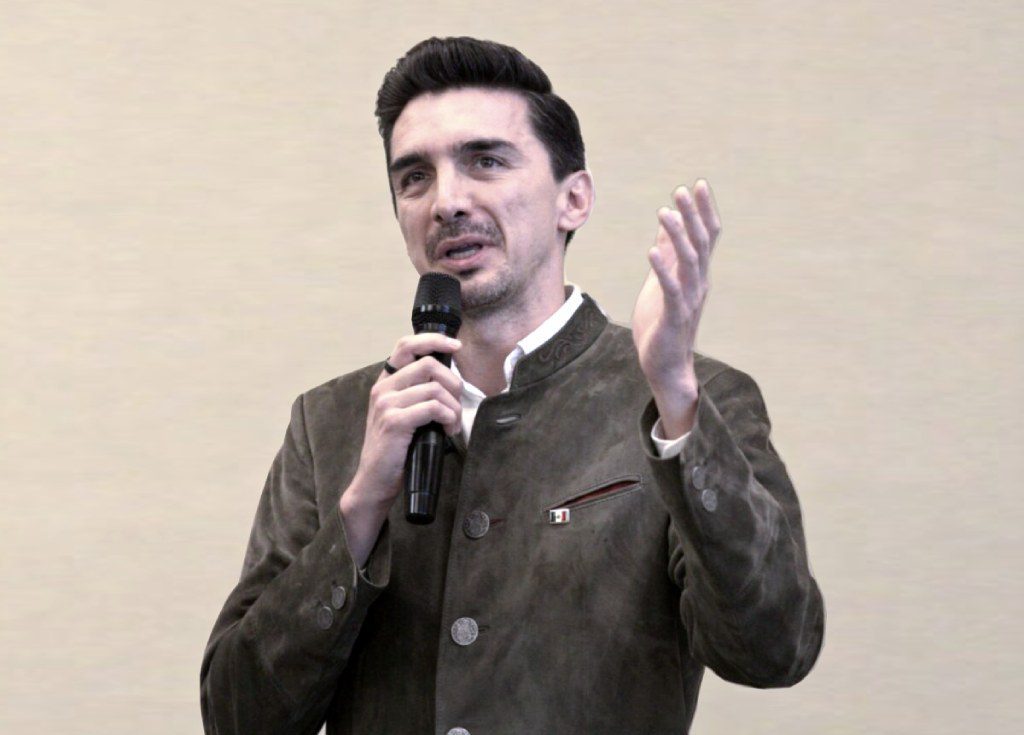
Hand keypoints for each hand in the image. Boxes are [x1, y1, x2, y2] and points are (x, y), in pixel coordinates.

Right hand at [350, 333, 463, 510]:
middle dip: (453, 384)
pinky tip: (448, 430)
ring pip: (435, 388)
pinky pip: (433, 407)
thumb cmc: (395, 449)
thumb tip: (450, 380)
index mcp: (385, 382)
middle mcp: (383, 388)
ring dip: (454, 408)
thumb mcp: (404, 413)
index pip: (406, 344)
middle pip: (429, 364)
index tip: (456, 346)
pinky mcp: (394, 422)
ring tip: (453, 425)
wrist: (375, 481)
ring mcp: (386, 404)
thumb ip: (417, 393)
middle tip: (457, 407)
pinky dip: (448, 418)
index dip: (434, 340)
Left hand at [631, 180, 720, 437]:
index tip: (698, 185)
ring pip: (688, 262)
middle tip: (681, 190)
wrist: (665, 365)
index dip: (704, 211)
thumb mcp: (662, 283)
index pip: (707, 237)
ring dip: (677, 236)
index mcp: (695, 275)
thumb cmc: (662, 323)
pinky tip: (652, 252)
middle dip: (692, 216)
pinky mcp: (674, 316)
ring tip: (664, 213)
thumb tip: (665, 229)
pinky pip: (671, 290)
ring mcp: (688, 300)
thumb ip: (667, 257)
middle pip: (701, 243)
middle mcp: (697, 284)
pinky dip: (663, 270)